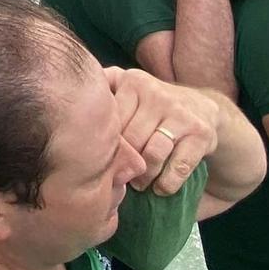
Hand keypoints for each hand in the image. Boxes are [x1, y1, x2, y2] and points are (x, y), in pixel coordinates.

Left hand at [101, 66, 221, 194]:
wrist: (205, 109)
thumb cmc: (154, 106)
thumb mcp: (128, 87)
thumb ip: (101, 87)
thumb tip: (63, 97)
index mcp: (132, 81)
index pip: (109, 119)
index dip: (102, 145)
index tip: (100, 159)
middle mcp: (156, 93)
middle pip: (129, 140)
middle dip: (122, 164)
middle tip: (120, 177)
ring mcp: (180, 113)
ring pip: (152, 154)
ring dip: (144, 177)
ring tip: (139, 184)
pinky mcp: (200, 133)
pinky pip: (178, 166)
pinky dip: (167, 183)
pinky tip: (161, 188)